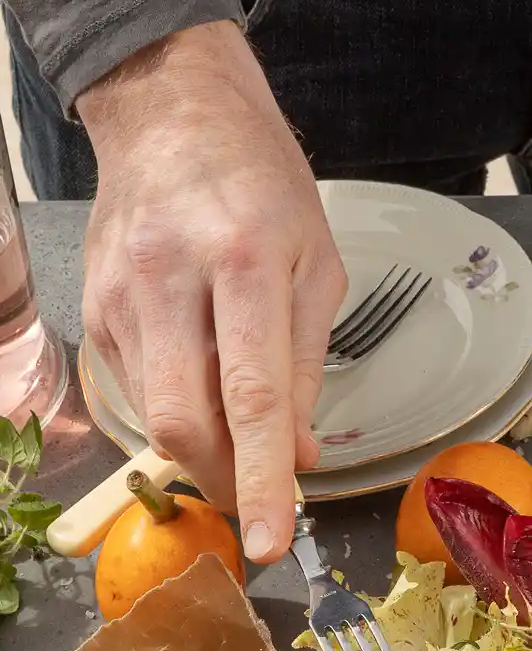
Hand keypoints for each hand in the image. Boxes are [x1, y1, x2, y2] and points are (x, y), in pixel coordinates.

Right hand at [76, 21, 346, 563]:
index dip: (262, 478)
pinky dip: (178, 411)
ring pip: (155, 414)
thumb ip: (307, 365)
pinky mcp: (93, 306)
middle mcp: (169, 280)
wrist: (171, 110)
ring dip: (204, 451)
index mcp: (243, 264)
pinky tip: (207, 392)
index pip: (252, 398)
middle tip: (262, 504)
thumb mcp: (319, 266)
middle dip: (225, 481)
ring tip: (244, 447)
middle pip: (184, 420)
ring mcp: (119, 294)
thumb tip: (301, 455)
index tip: (272, 539)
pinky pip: (137, 387)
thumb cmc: (263, 186)